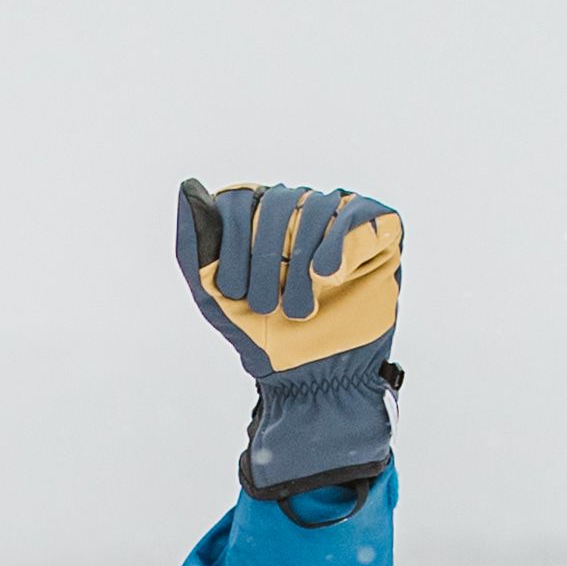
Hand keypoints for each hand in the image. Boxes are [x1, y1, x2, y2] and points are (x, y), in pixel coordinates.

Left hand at [172, 179, 400, 498]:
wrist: (312, 379)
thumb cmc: (263, 336)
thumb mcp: (214, 294)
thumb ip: (194, 243)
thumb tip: (188, 186)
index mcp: (261, 218)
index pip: (242, 198)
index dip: (233, 242)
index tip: (232, 291)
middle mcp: (301, 210)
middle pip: (278, 202)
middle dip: (265, 259)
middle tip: (264, 307)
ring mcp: (339, 219)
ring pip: (318, 207)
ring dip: (300, 263)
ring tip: (298, 310)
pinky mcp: (378, 233)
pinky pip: (360, 214)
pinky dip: (341, 243)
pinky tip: (328, 275)